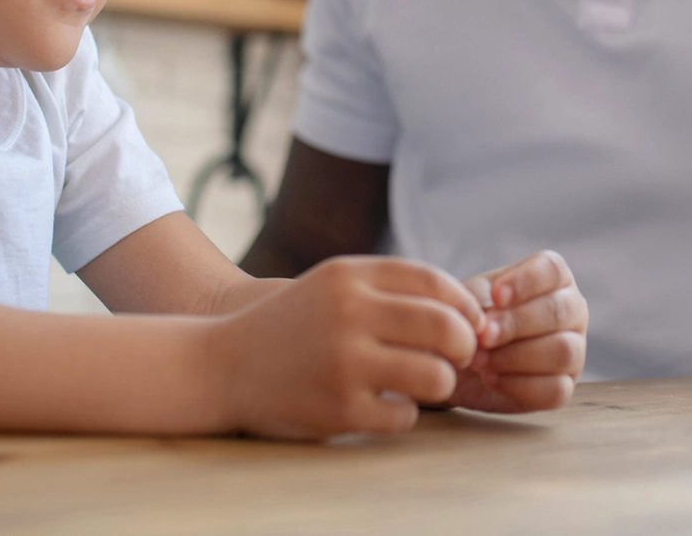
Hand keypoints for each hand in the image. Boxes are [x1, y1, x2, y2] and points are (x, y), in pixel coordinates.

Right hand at [212, 255, 482, 438]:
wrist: (222, 365)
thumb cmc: (293, 324)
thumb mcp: (334, 284)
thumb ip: (390, 287)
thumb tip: (467, 307)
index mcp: (349, 276)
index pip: (434, 281)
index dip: (465, 304)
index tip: (469, 322)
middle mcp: (348, 314)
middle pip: (444, 327)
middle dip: (464, 345)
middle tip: (456, 357)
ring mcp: (344, 363)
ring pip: (435, 375)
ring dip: (440, 382)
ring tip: (425, 382)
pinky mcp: (339, 409)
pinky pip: (405, 416)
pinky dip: (405, 413)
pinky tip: (386, 404)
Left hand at [449, 250, 585, 412]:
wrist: (456, 362)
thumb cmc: (469, 321)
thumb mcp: (466, 301)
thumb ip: (477, 301)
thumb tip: (490, 319)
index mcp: (552, 278)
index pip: (552, 270)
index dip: (526, 281)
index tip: (496, 295)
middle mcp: (571, 311)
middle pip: (558, 312)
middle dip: (516, 324)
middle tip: (483, 336)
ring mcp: (573, 351)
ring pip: (562, 352)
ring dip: (515, 357)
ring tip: (479, 360)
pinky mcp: (564, 388)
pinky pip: (555, 389)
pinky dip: (519, 385)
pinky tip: (491, 379)